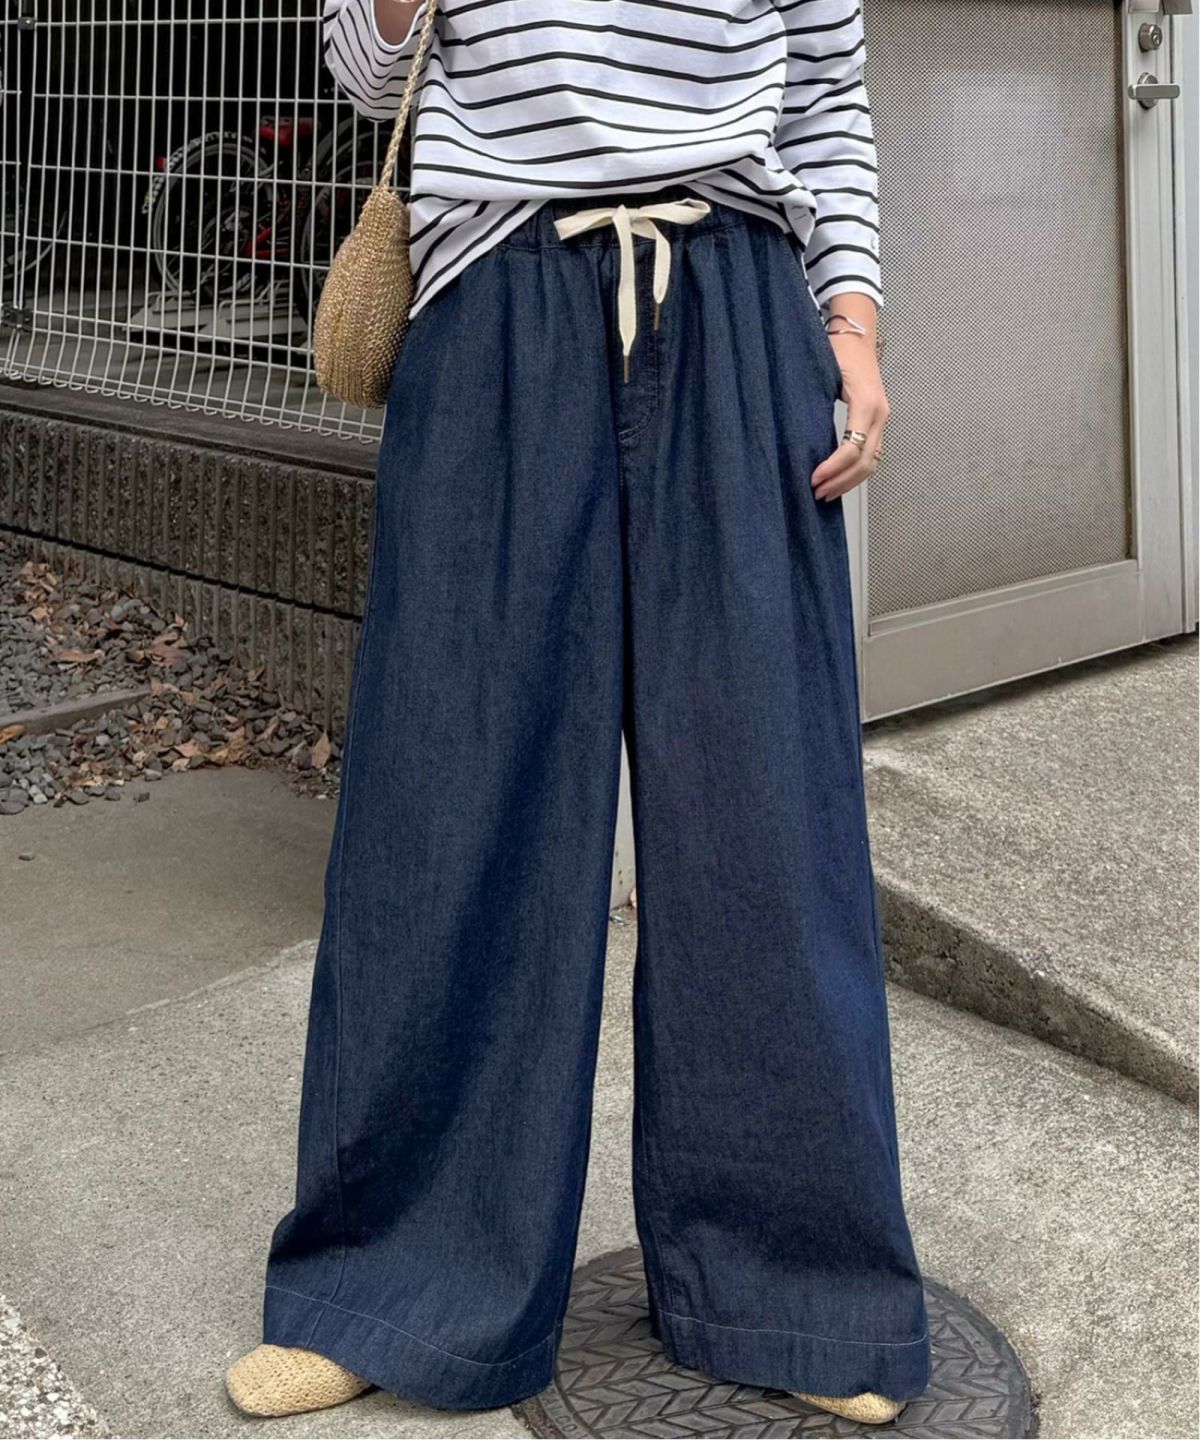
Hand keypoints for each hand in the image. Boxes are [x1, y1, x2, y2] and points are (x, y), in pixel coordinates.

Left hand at [810, 296, 885, 502]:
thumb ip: (816, 405)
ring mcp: (882, 418)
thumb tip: (798, 440)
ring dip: (850, 481)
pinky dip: (857, 471)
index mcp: (866, 403)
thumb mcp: (823, 374)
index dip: (832, 468)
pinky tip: (839, 479)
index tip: (812, 478)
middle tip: (816, 493)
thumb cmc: (837, 350)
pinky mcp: (878, 421)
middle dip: (841, 481)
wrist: (857, 334)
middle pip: (865, 461)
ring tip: (826, 492)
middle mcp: (879, 414)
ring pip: (872, 462)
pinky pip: (872, 454)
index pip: (852, 448)